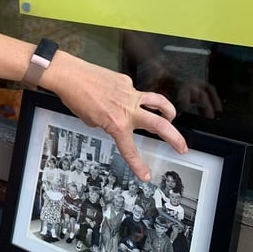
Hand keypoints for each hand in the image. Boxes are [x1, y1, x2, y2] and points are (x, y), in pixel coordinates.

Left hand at [50, 55, 186, 181]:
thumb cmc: (75, 98)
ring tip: (171, 118)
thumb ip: (106, 124)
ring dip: (169, 111)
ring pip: (158, 102)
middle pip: (160, 125)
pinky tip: (120, 95)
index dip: (139, 165)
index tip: (146, 176)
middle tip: (182, 148)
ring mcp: (130, 94)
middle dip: (175, 139)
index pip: (130, 149)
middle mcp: (127, 110)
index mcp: (117, 124)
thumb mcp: (90, 121)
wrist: (70, 75)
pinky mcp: (126, 81)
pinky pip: (135, 91)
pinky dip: (132, 96)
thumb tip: (112, 122)